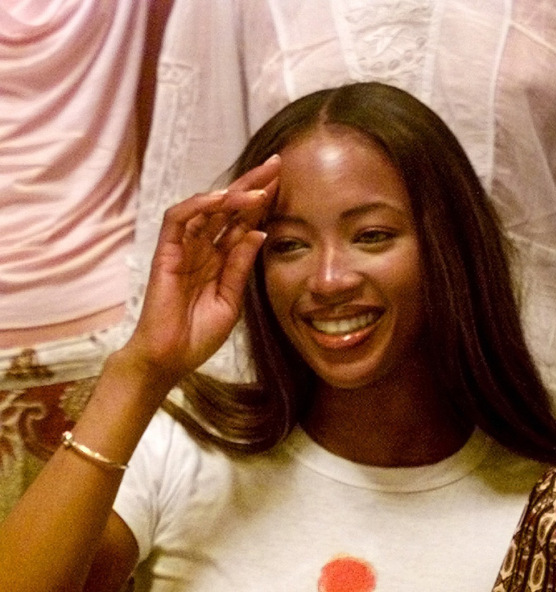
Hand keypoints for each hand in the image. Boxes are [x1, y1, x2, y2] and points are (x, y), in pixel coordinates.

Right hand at [126, 156, 280, 383]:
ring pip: (205, 208)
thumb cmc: (199, 335)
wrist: (170, 358)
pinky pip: (178, 220)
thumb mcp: (232, 299)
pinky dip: (198, 206)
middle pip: (227, 208)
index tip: (284, 183)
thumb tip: (259, 232)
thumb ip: (241, 266)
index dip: (261, 202)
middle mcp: (202, 249)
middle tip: (276, 165)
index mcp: (220, 260)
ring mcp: (183, 249)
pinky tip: (222, 200)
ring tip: (258, 186)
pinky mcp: (166, 254)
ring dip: (231, 194)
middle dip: (251, 185)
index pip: (242, 222)